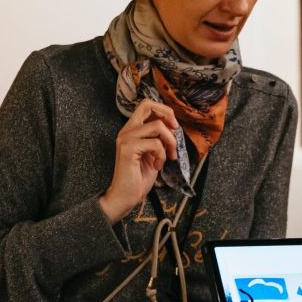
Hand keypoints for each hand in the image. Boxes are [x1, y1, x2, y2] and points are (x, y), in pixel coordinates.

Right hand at [98, 100, 178, 221]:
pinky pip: (155, 143)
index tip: (174, 126)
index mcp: (132, 130)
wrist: (126, 196)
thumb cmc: (139, 177)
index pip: (146, 105)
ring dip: (169, 142)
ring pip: (157, 126)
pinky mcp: (128, 148)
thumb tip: (173, 127)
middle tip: (175, 133)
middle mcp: (126, 130)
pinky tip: (157, 166)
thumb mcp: (154, 153)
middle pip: (148, 106)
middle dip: (168, 116)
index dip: (163, 110)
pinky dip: (162, 155)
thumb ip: (159, 138)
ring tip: (167, 157)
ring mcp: (126, 138)